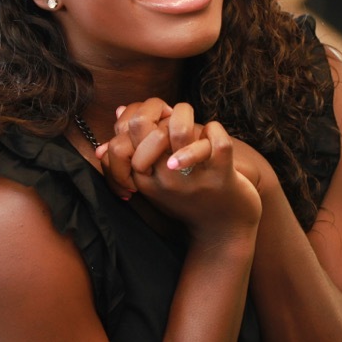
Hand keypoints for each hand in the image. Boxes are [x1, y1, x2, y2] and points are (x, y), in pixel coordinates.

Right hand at [100, 100, 261, 239]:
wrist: (223, 232)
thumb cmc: (188, 196)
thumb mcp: (156, 178)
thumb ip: (137, 148)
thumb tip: (118, 110)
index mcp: (143, 180)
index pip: (118, 143)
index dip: (133, 119)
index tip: (152, 121)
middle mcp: (163, 180)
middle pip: (142, 127)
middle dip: (156, 109)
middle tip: (169, 114)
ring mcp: (191, 179)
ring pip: (180, 129)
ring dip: (185, 114)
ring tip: (191, 121)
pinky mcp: (221, 177)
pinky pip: (217, 141)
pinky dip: (216, 130)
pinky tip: (214, 135)